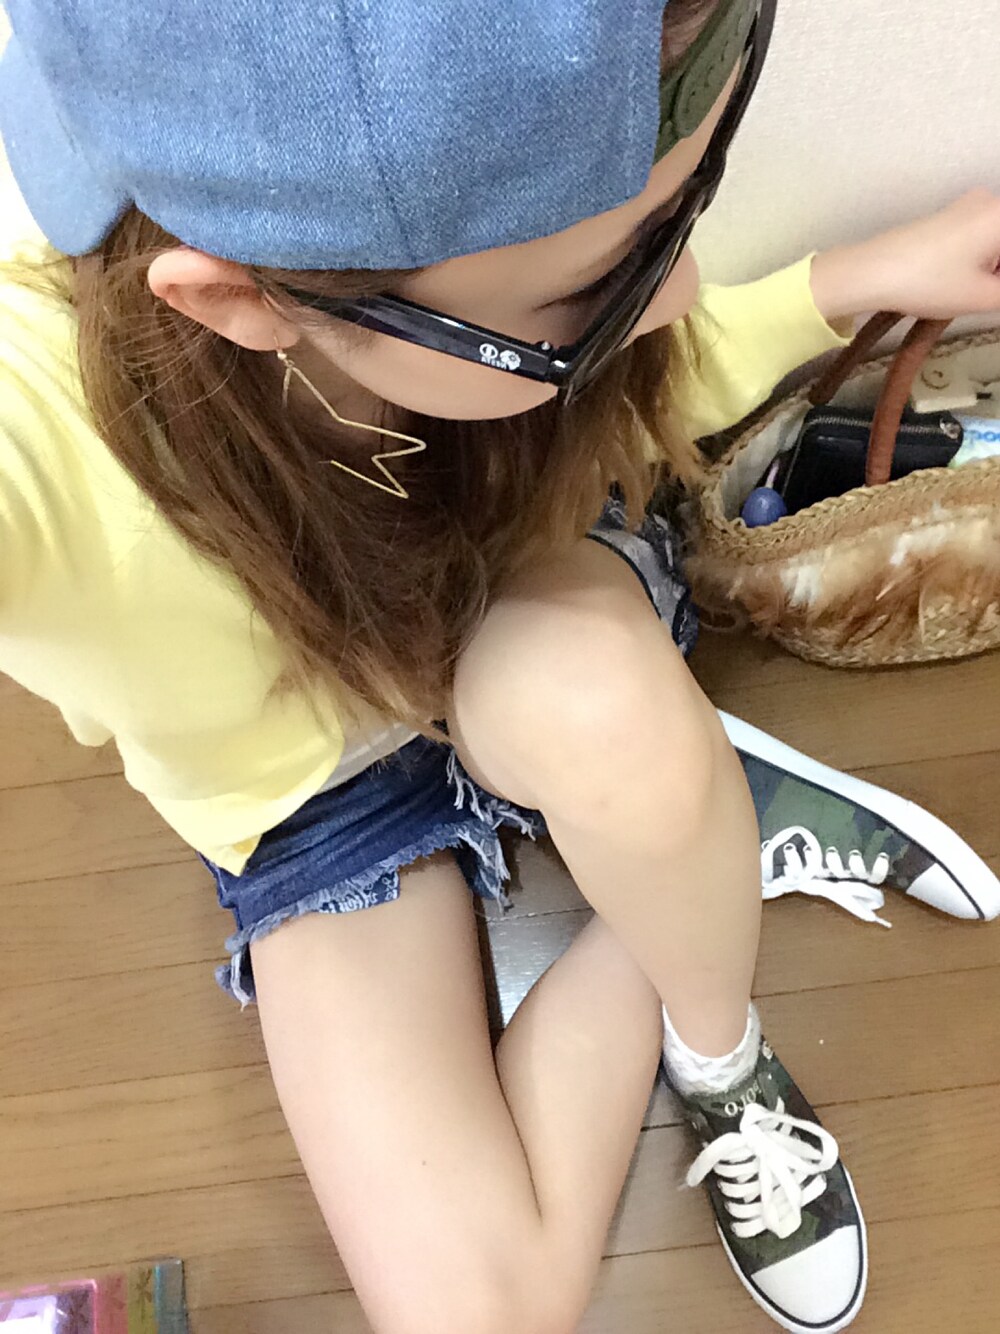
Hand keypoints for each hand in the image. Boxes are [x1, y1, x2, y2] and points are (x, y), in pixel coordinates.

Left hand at [810, 189, 999, 323]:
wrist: (871, 271)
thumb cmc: (930, 282)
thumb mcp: (983, 296)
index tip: (995, 292)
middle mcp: (988, 201)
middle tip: (989, 293)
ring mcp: (965, 206)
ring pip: (995, 240)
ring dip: (994, 268)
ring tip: (978, 293)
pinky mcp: (946, 217)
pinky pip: (979, 237)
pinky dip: (981, 259)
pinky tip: (964, 282)